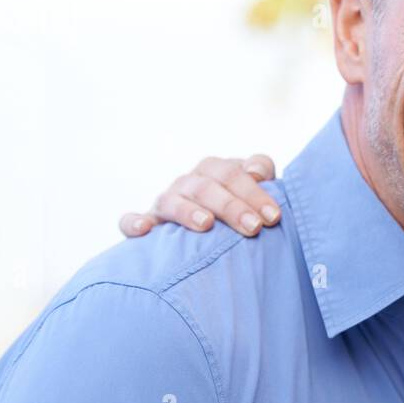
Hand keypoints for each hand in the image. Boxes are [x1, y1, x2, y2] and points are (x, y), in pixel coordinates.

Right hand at [119, 155, 280, 237]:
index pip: (233, 173)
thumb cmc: (240, 207)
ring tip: (206, 225)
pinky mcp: (148, 223)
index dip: (254, 192)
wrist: (211, 231)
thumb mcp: (254, 188)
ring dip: (188, 211)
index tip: (273, 216)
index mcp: (214, 171)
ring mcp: (166, 202)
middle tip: (253, 228)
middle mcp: (189, 182)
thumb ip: (262, 172)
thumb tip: (256, 172)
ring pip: (172, 200)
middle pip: (207, 187)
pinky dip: (134, 222)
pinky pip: (130, 220)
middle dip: (232, 206)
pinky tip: (144, 230)